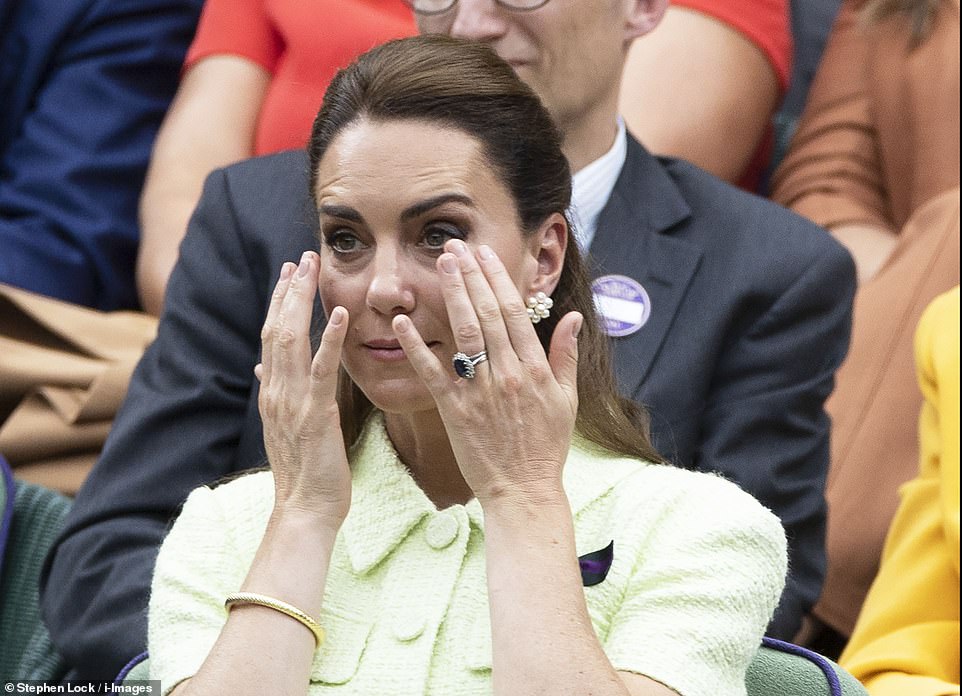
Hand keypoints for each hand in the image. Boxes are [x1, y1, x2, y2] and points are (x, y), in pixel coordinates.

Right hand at [256, 251, 350, 525]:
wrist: (303, 510)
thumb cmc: (302, 472)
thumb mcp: (284, 427)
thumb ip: (274, 393)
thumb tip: (261, 368)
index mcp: (271, 393)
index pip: (270, 337)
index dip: (278, 302)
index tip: (288, 273)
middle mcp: (275, 391)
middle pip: (277, 329)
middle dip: (288, 290)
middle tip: (301, 257)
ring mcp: (292, 401)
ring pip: (291, 340)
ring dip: (301, 301)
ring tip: (312, 269)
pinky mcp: (316, 413)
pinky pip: (322, 370)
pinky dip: (330, 339)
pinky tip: (340, 314)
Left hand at [393, 240, 581, 507]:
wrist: (524, 491)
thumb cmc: (545, 448)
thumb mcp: (566, 400)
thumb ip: (566, 356)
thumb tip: (574, 317)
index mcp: (535, 369)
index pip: (515, 312)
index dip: (498, 279)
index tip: (485, 254)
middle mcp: (509, 374)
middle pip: (489, 314)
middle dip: (471, 276)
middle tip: (455, 246)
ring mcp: (481, 392)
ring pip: (465, 333)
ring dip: (452, 296)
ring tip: (441, 265)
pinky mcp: (456, 411)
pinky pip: (433, 372)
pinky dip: (417, 346)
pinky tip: (401, 322)